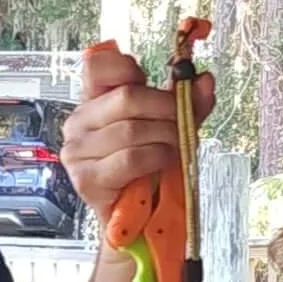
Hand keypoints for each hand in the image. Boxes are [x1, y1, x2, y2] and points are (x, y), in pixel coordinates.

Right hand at [60, 42, 215, 238]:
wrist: (137, 216)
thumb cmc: (147, 169)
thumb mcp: (169, 127)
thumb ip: (187, 103)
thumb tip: (204, 80)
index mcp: (92, 101)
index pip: (97, 65)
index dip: (129, 67)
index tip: (149, 82)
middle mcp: (78, 122)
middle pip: (127, 97)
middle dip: (165, 109)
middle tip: (181, 123)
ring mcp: (78, 151)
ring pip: (131, 130)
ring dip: (164, 138)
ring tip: (173, 148)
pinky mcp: (87, 179)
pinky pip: (130, 158)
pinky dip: (155, 157)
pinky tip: (162, 162)